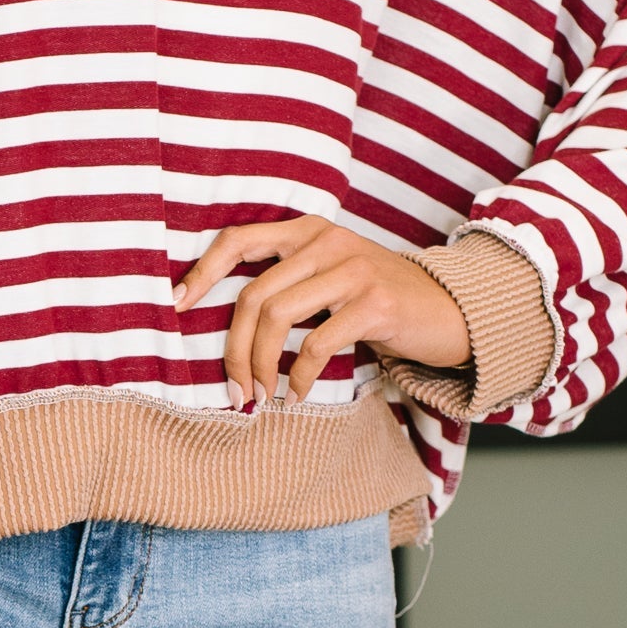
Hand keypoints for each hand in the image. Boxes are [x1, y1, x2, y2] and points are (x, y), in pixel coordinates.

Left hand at [175, 216, 469, 404]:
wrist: (449, 310)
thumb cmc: (378, 301)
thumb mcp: (331, 276)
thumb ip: (289, 282)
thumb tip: (230, 326)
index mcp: (308, 231)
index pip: (239, 239)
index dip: (203, 271)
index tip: (177, 304)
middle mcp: (327, 241)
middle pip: (253, 294)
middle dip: (234, 349)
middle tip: (235, 388)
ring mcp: (352, 269)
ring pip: (277, 316)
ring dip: (260, 366)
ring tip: (261, 395)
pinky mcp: (374, 303)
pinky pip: (316, 343)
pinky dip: (299, 376)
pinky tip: (297, 393)